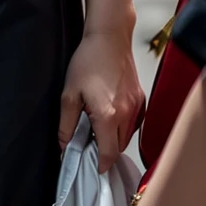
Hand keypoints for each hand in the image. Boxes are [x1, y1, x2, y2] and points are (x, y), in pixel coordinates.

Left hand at [58, 24, 143, 171]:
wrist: (109, 38)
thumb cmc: (89, 61)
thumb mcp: (69, 94)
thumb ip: (66, 125)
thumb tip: (64, 146)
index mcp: (108, 115)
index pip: (109, 153)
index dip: (100, 164)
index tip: (93, 167)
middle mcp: (127, 113)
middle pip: (118, 147)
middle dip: (105, 150)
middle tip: (89, 142)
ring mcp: (137, 106)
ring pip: (127, 136)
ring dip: (114, 138)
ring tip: (98, 126)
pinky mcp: (141, 98)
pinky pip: (134, 123)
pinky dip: (123, 126)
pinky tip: (110, 116)